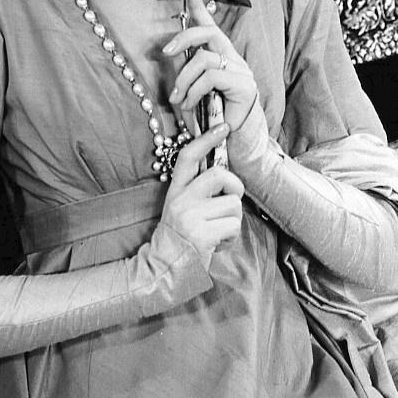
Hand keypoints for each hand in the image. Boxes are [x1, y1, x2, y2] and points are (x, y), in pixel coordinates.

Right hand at [160, 125, 243, 263]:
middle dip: (235, 188)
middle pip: (220, 174)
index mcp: (175, 190)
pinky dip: (231, 237)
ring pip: (233, 204)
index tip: (223, 127)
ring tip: (218, 232)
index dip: (206, 139)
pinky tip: (217, 244)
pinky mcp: (201, 233)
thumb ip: (197, 192)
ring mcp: (190, 215)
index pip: (188, 156)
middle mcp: (181, 199)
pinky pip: (233, 225)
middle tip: (230, 203)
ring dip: (234, 220)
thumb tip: (225, 177)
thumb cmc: (179, 240)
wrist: (162, 271)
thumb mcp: (181, 210)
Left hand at [162, 0, 258, 133]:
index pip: (210, 25)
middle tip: (165, 53)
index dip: (199, 5)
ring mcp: (241, 72)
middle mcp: (233, 59)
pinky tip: (190, 106)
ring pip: (205, 59)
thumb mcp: (194, 92)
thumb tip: (170, 56)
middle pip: (209, 32)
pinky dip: (194, 91)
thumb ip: (186, 73)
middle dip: (184, 38)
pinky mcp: (244, 86)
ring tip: (178, 100)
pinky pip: (212, 77)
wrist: (236, 145)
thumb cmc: (213, 119)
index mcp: (221, 57)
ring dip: (184, 80)